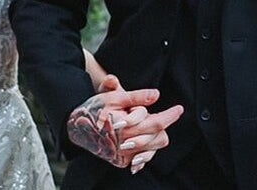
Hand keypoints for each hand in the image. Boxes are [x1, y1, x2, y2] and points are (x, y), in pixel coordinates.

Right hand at [66, 75, 183, 172]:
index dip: (170, 115)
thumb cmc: (95, 109)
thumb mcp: (114, 97)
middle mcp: (125, 144)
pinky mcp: (121, 162)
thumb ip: (137, 96)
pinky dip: (145, 147)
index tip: (179, 108)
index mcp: (124, 127)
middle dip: (161, 124)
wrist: (76, 128)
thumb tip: (156, 95)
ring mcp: (124, 155)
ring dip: (154, 135)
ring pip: (154, 147)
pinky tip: (140, 137)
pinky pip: (143, 157)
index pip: (156, 123)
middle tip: (155, 114)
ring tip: (144, 124)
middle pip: (159, 137)